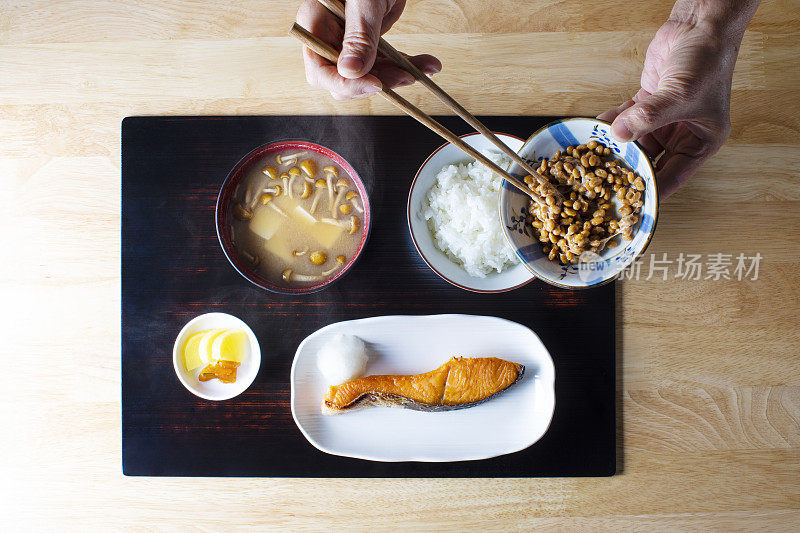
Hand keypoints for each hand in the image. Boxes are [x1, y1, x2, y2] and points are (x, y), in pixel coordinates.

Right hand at [296, 0, 440, 99]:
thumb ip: (358, 37)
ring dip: (399, 75)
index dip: (346, 84)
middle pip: (345, 79)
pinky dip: (405, 64)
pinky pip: (384, 61)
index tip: (375, 85)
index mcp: (315, 25)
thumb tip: (349, 71)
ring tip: (427, 67)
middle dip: (377, 81)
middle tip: (406, 76)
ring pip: (370, 74)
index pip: (320, 72)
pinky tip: (426, 64)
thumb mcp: (365, 3)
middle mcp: (328, 37)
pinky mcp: (369, 41)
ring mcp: (348, 41)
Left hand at [599, 19, 740, 197]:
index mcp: (702, 142)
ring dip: (616, 146)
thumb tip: (620, 134)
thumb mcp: (679, 95)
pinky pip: (626, 119)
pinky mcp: (647, 103)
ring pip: (635, 141)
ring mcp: (663, 119)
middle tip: (604, 184)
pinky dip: (611, 123)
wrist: (699, 26)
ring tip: (594, 159)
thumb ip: (648, 116)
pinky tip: (595, 130)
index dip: (652, 190)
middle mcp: (682, 134)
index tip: (631, 204)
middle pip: (651, 161)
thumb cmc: (707, 61)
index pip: (674, 176)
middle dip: (628, 169)